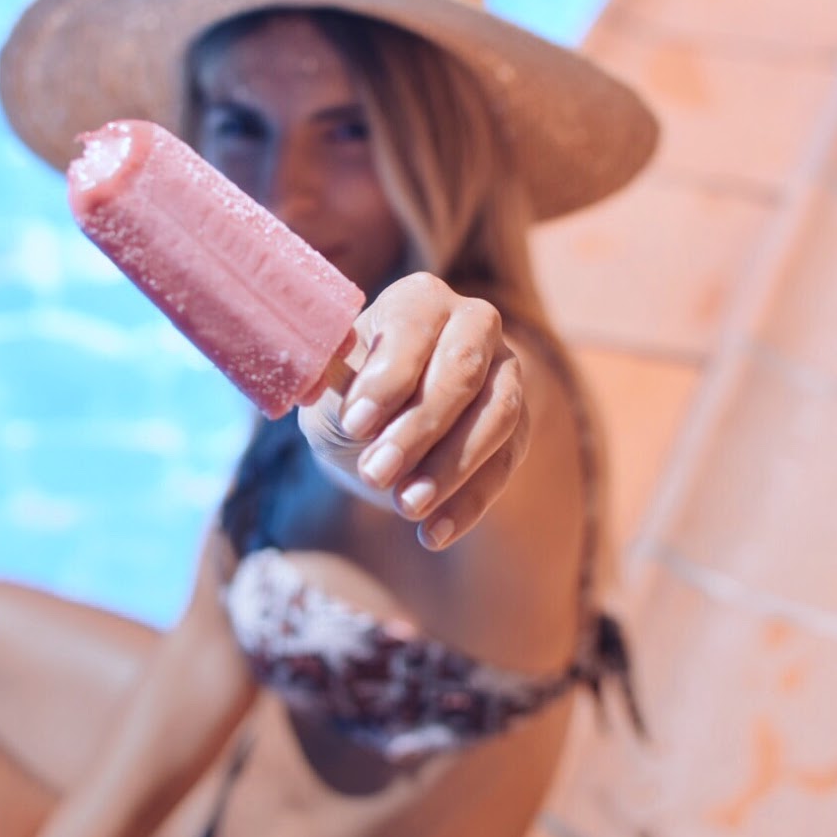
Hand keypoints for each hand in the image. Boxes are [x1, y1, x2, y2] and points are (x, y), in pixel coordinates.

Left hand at [298, 272, 530, 550]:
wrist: (378, 437)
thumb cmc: (349, 398)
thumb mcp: (327, 390)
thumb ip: (326, 380)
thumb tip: (318, 377)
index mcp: (420, 301)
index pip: (414, 328)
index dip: (387, 377)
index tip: (354, 424)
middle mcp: (474, 326)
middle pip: (462, 371)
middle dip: (419, 427)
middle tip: (375, 473)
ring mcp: (505, 376)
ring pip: (497, 416)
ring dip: (450, 467)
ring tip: (405, 507)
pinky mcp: (519, 428)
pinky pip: (504, 465)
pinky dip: (468, 504)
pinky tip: (432, 535)